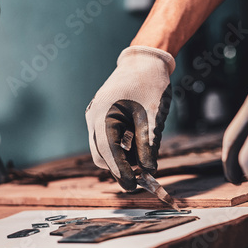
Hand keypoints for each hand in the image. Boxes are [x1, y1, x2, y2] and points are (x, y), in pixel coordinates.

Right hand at [85, 46, 174, 190]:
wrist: (144, 61)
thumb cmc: (150, 84)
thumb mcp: (153, 117)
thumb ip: (148, 145)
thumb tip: (149, 170)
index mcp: (103, 115)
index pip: (108, 152)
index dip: (121, 171)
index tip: (133, 185)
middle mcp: (94, 117)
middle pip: (101, 155)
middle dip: (119, 168)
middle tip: (140, 177)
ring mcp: (95, 117)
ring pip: (102, 149)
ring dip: (120, 158)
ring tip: (142, 158)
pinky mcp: (101, 117)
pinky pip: (106, 140)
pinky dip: (119, 148)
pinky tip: (136, 145)